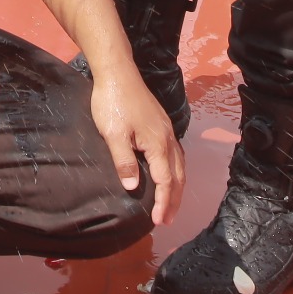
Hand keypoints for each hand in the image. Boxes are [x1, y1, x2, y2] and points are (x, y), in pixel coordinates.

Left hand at [87, 64, 184, 225]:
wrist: (118, 72)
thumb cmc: (113, 103)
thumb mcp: (113, 134)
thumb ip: (124, 161)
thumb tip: (132, 187)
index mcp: (157, 143)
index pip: (165, 181)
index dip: (163, 202)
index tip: (159, 221)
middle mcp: (168, 138)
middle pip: (178, 175)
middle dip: (174, 199)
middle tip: (168, 220)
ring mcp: (166, 130)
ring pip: (179, 164)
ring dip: (177, 186)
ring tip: (171, 203)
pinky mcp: (161, 124)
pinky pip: (175, 154)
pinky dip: (175, 170)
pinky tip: (168, 173)